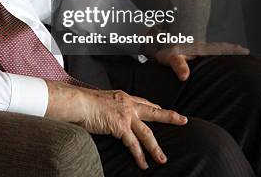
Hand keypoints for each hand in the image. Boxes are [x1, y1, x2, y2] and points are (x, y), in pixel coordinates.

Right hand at [45, 81, 187, 169]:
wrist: (78, 103)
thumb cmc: (84, 103)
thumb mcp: (101, 100)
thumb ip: (110, 106)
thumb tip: (108, 114)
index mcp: (123, 97)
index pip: (143, 102)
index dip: (154, 107)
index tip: (162, 109)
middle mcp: (127, 104)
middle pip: (153, 112)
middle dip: (170, 117)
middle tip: (183, 120)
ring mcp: (125, 115)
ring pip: (147, 133)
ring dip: (155, 148)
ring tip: (162, 159)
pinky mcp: (120, 126)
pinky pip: (133, 144)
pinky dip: (139, 155)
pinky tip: (143, 163)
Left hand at [153, 42, 248, 80]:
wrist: (154, 46)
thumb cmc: (163, 51)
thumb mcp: (170, 58)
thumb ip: (178, 65)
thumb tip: (185, 76)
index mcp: (198, 48)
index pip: (218, 48)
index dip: (231, 49)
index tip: (244, 50)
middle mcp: (199, 48)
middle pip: (219, 48)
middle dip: (231, 50)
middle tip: (246, 53)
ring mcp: (196, 51)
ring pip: (213, 51)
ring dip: (224, 53)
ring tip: (238, 58)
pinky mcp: (192, 55)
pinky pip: (207, 55)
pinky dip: (215, 57)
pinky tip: (217, 64)